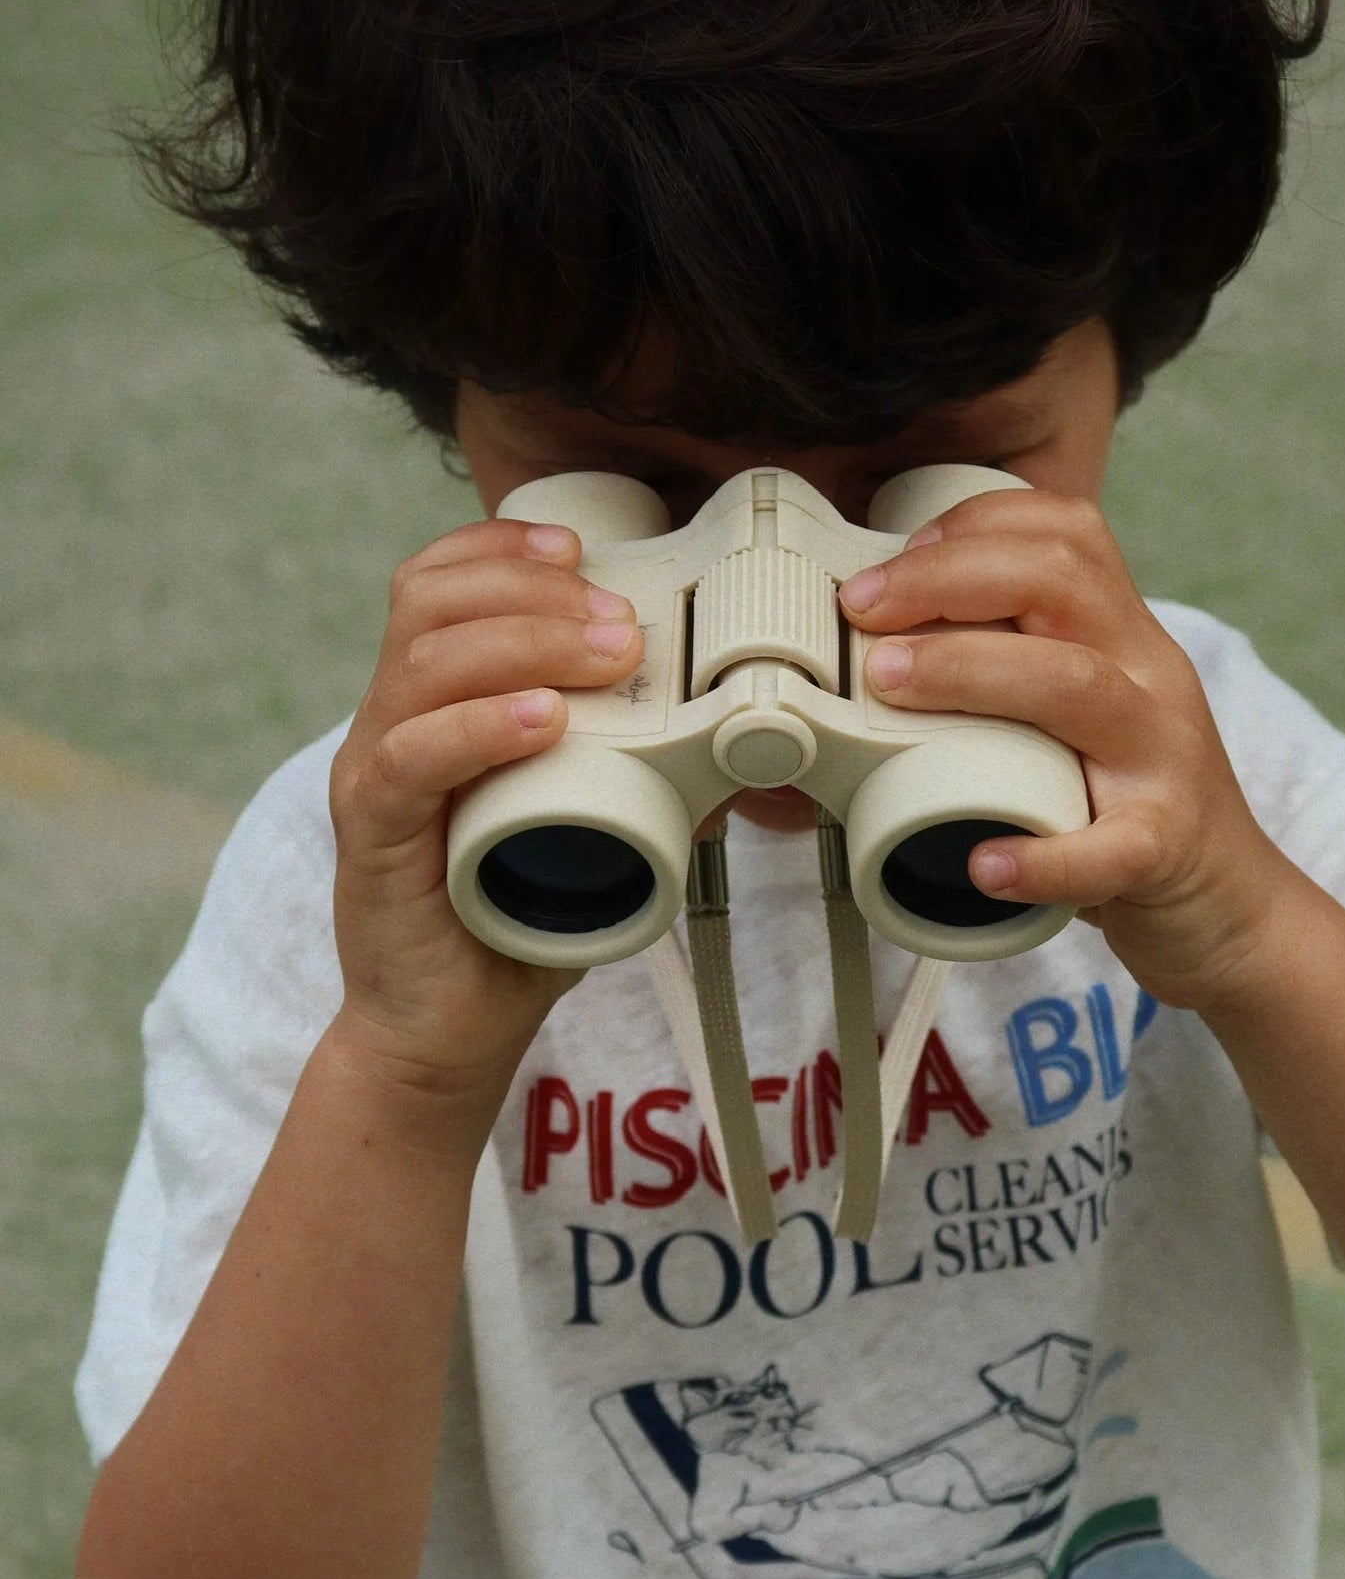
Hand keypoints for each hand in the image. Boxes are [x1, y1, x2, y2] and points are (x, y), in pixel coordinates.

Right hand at [328, 515, 644, 1107]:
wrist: (446, 1030)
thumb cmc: (510, 924)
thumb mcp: (589, 831)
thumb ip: (642, 778)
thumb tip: (735, 741)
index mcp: (429, 703)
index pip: (436, 583)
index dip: (504, 549)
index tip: (584, 548)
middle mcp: (390, 723)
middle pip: (430, 604)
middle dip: (535, 590)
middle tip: (622, 622)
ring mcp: (374, 776)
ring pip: (422, 665)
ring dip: (525, 644)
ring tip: (605, 656)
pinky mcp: (374, 836)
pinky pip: (412, 759)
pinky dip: (482, 727)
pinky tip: (545, 721)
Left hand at [837, 489, 1295, 1013]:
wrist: (1230, 906)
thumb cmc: (1126, 805)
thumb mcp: (1078, 716)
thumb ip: (1008, 674)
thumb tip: (873, 660)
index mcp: (1124, 637)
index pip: (1064, 535)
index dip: (970, 526)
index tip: (889, 563)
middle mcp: (1148, 678)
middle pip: (1062, 581)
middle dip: (948, 578)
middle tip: (862, 609)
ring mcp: (1162, 761)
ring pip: (1080, 687)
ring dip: (972, 671)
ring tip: (891, 683)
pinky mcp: (1165, 849)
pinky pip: (1112, 847)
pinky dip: (1045, 857)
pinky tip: (985, 864)